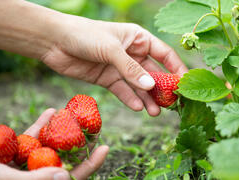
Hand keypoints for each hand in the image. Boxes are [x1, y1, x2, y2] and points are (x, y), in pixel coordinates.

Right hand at [0, 109, 108, 179]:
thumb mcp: (4, 179)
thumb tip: (65, 176)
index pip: (72, 178)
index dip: (90, 165)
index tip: (106, 147)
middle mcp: (36, 176)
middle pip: (65, 159)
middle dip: (79, 143)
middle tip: (94, 125)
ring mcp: (25, 165)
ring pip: (49, 146)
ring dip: (61, 131)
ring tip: (74, 115)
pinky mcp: (12, 153)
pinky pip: (30, 139)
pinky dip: (39, 126)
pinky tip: (50, 111)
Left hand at [42, 18, 187, 115]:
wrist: (54, 41)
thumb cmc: (85, 35)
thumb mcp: (111, 49)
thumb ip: (131, 68)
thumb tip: (150, 86)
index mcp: (138, 38)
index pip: (164, 54)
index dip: (176, 69)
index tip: (184, 84)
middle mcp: (132, 53)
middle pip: (153, 73)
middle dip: (161, 89)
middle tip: (170, 105)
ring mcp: (120, 67)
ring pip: (139, 85)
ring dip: (147, 98)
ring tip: (155, 112)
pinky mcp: (108, 79)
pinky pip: (123, 91)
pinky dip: (130, 99)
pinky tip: (138, 108)